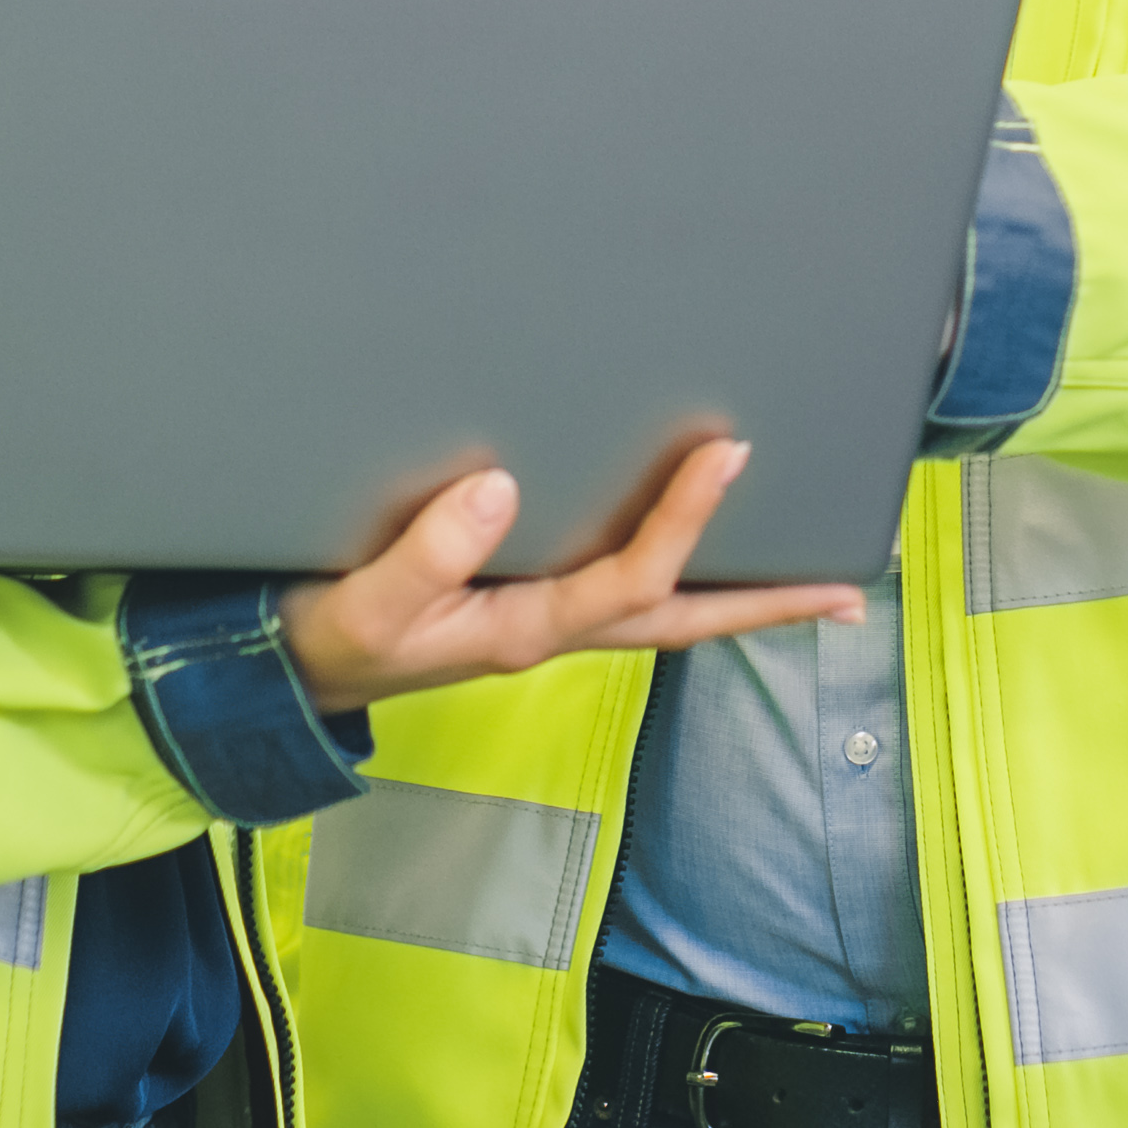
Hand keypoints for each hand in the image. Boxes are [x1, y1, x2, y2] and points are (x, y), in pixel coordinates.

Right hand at [277, 441, 863, 714]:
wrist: (279, 674)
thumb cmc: (320, 637)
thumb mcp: (360, 606)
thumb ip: (423, 556)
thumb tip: (500, 487)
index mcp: (521, 629)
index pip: (630, 581)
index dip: (684, 520)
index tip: (727, 453)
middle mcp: (549, 629)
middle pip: (681, 619)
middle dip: (765, 604)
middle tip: (848, 589)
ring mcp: (541, 621)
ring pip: (661, 611)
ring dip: (736, 595)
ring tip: (809, 578)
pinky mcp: (522, 604)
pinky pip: (624, 593)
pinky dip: (678, 577)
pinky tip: (699, 556)